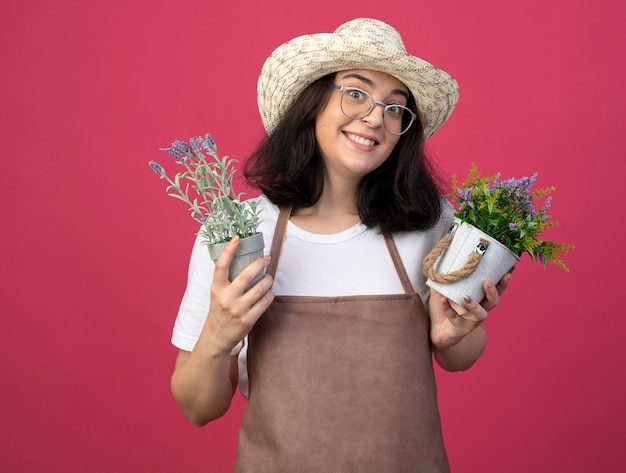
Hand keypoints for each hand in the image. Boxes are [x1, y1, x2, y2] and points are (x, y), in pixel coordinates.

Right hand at [203, 236, 274, 354]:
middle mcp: (226, 298)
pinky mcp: (248, 320)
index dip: (228, 251)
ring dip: (268, 280)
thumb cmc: (219, 310)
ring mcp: (237, 310)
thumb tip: (242, 257)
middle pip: (246, 275)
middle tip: (267, 258)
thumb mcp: (216, 293)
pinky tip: (269, 292)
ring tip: (269, 277)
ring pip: (260, 288)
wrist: (216, 337)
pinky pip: (265, 302)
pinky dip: (270, 294)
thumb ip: (226, 279)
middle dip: (260, 264)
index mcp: (216, 289)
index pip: (221, 266)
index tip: (237, 238)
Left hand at [428, 271, 511, 350]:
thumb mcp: (442, 290)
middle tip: (487, 282)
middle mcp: (479, 311)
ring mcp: (470, 321)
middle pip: (493, 302)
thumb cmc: (442, 309)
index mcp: (479, 300)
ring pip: (480, 315)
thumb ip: (443, 278)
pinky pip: (455, 318)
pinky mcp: (460, 329)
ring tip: (465, 297)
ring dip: (474, 305)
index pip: (495, 291)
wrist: (436, 331)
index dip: (502, 283)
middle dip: (493, 292)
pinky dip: (448, 309)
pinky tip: (443, 301)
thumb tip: (440, 261)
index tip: (506, 273)